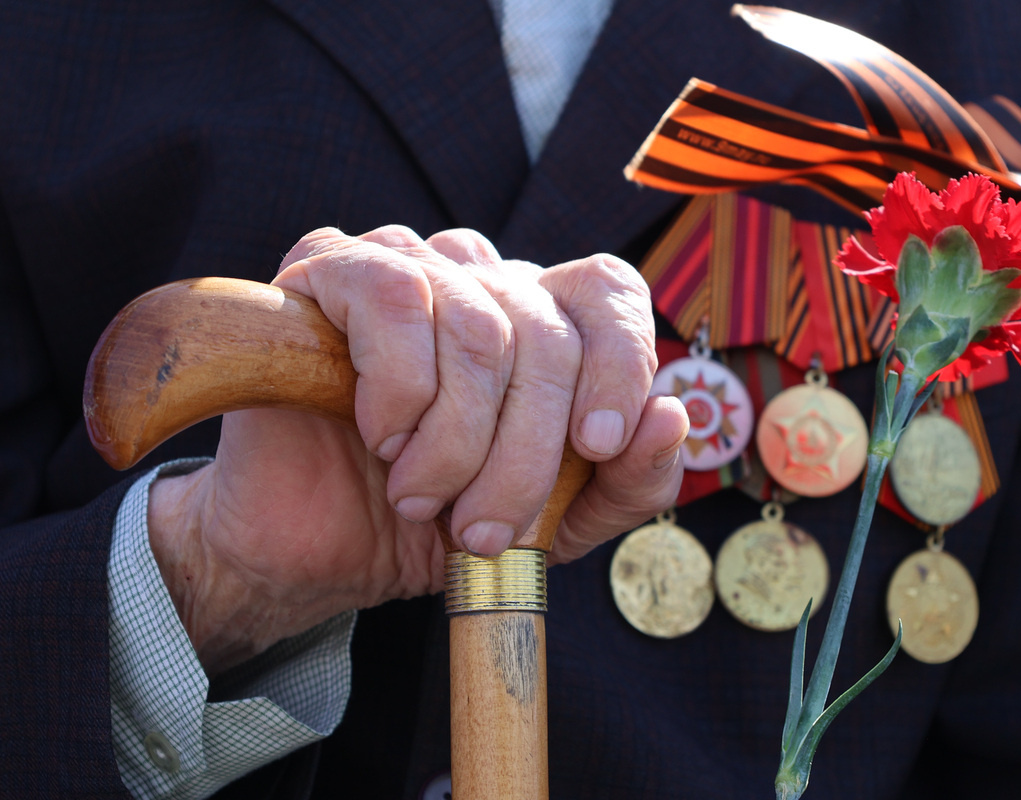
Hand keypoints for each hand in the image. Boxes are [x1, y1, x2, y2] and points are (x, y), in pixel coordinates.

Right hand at [147, 226, 687, 674]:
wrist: (318, 547)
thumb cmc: (437, 521)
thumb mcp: (556, 524)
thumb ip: (627, 482)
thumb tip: (672, 415)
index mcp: (540, 321)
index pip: (608, 289)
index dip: (621, 361)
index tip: (598, 446)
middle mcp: (480, 277)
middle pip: (546, 334)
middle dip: (524, 455)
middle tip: (483, 527)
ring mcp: (408, 262)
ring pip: (480, 328)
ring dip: (455, 443)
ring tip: (419, 498)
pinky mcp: (331, 267)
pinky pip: (399, 301)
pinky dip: (400, 393)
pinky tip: (378, 437)